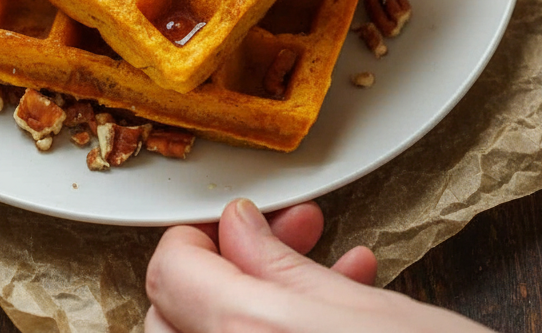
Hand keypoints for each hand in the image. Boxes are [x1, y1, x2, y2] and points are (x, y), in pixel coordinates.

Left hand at [145, 198, 491, 331]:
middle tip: (283, 239)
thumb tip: (239, 228)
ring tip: (332, 269)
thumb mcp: (372, 313)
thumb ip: (284, 267)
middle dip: (226, 271)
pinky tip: (346, 312)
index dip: (200, 237)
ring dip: (257, 305)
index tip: (236, 225)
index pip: (169, 272)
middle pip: (175, 318)